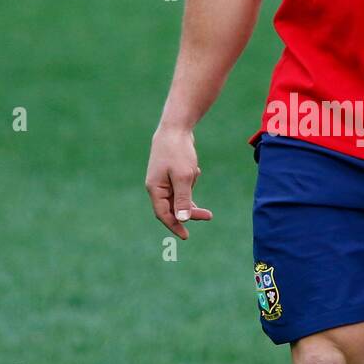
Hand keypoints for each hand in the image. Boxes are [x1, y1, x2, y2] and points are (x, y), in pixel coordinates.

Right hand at [145, 125, 213, 239]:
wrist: (176, 127)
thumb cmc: (178, 152)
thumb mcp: (183, 177)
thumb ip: (183, 200)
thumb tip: (181, 220)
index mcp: (155, 189)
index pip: (163, 214)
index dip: (174, 226)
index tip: (186, 236)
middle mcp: (157, 186)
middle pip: (173, 207)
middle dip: (190, 211)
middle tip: (209, 215)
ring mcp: (163, 179)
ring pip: (179, 197)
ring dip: (192, 196)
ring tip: (199, 178)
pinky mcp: (171, 173)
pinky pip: (182, 185)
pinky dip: (190, 182)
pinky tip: (195, 169)